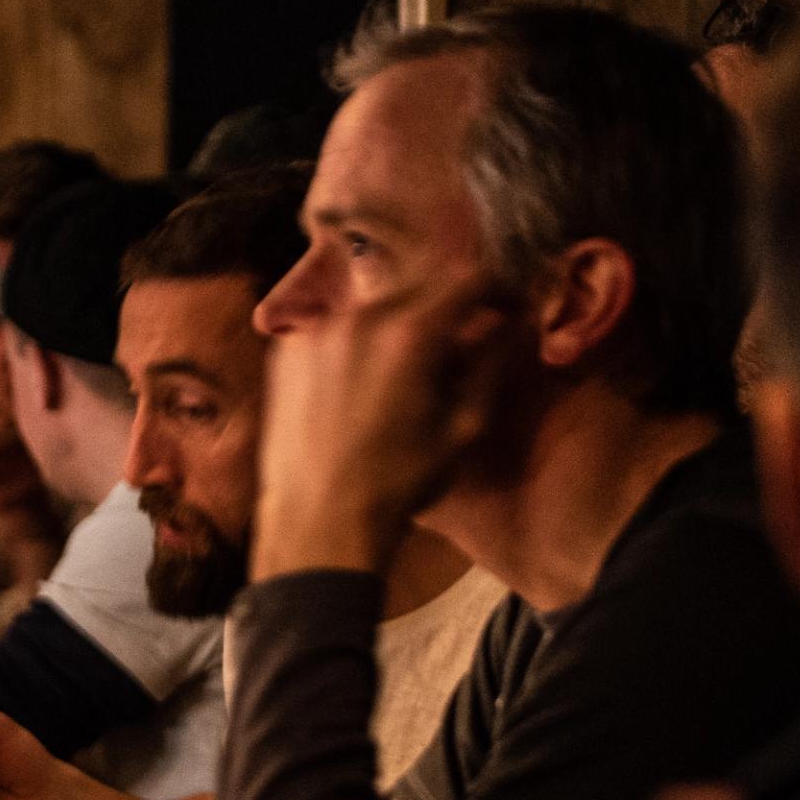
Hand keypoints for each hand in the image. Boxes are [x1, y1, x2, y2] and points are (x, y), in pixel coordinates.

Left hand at [255, 268, 509, 578]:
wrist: (318, 520)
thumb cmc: (401, 483)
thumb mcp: (463, 428)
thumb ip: (491, 364)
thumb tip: (512, 324)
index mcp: (409, 332)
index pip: (468, 279)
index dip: (498, 289)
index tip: (508, 308)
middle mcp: (359, 317)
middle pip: (421, 285)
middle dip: (451, 305)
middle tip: (467, 336)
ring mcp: (317, 331)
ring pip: (377, 305)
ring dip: (404, 322)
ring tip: (415, 363)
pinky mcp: (287, 351)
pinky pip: (338, 327)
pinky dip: (362, 339)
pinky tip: (368, 379)